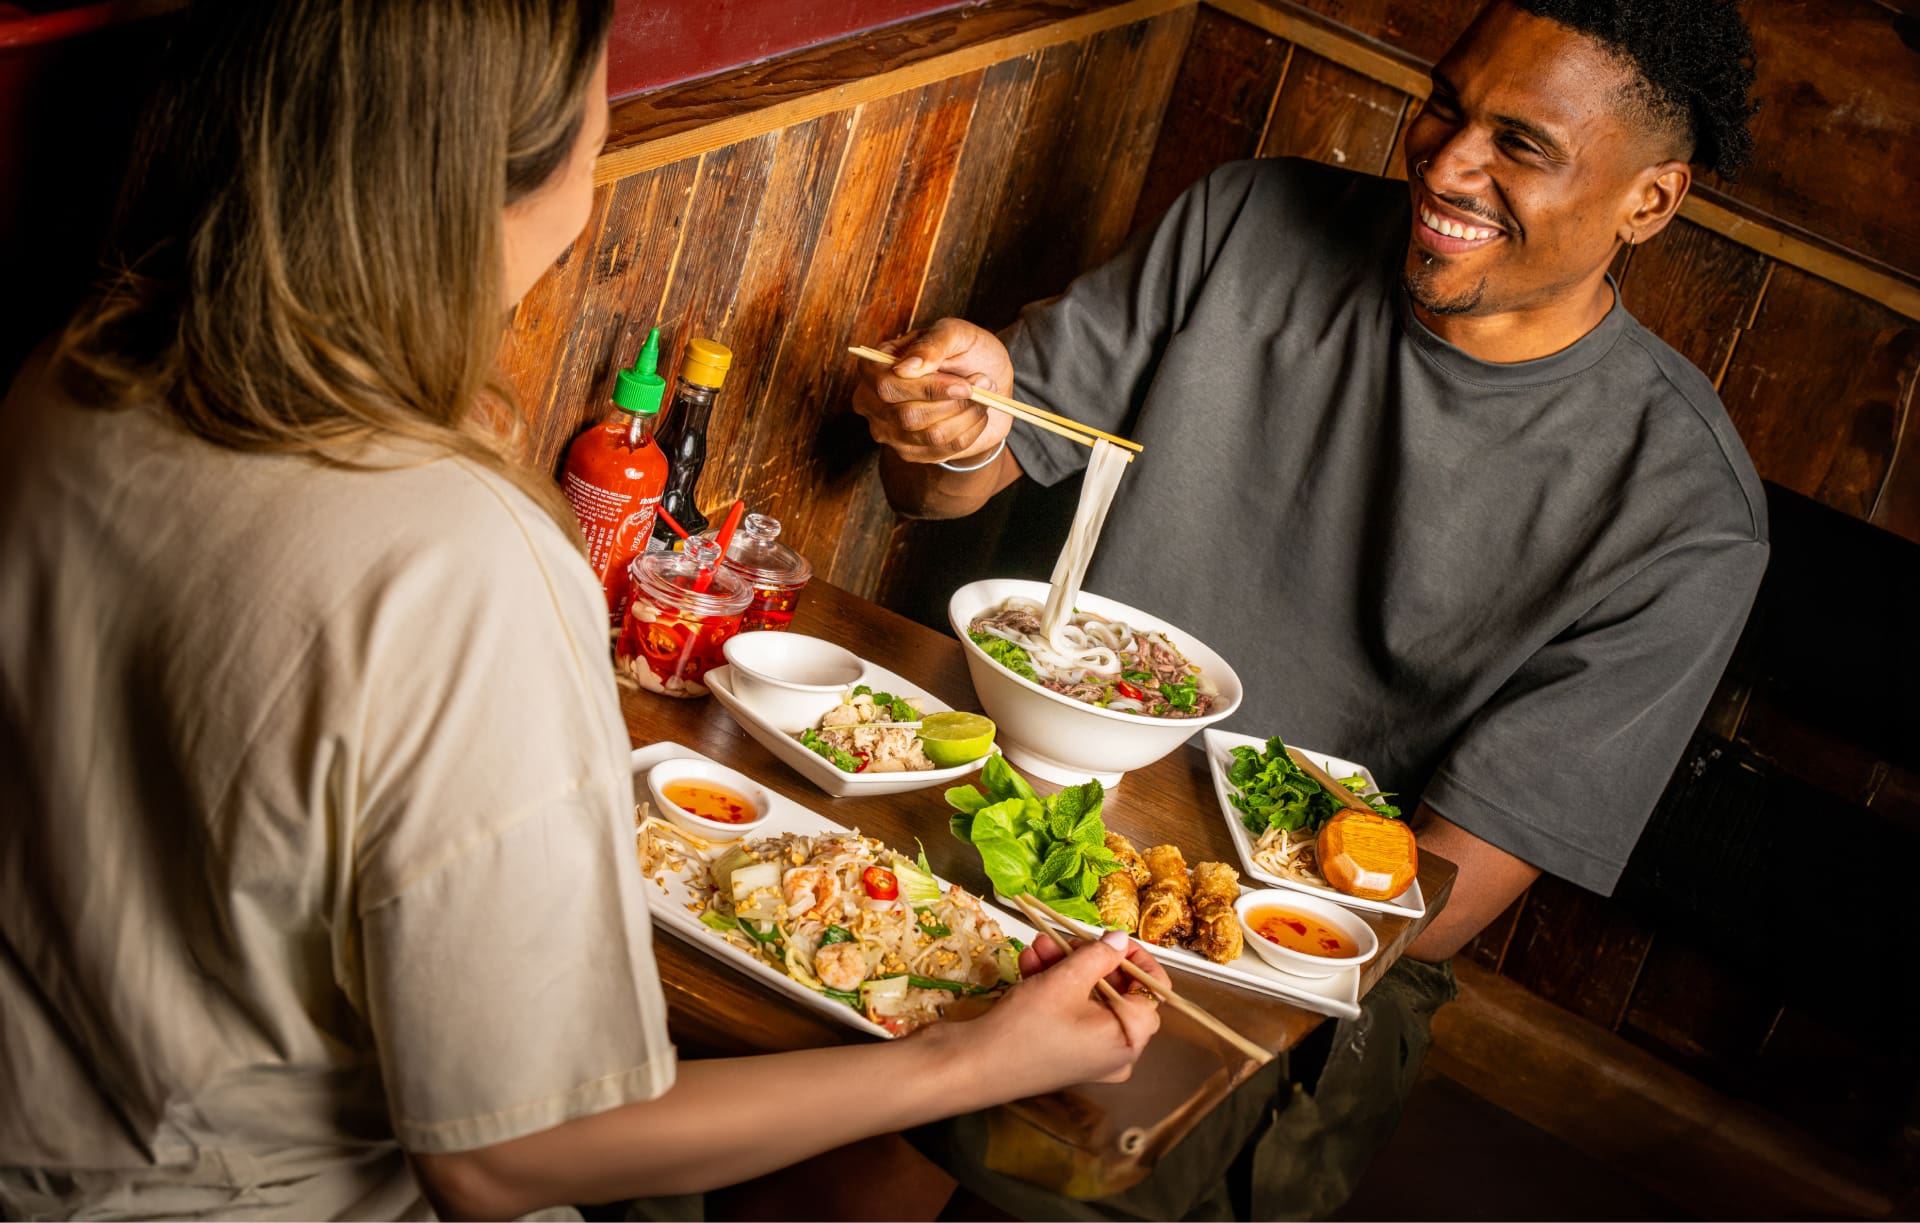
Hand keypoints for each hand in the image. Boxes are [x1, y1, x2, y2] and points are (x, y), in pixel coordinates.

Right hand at [852, 318, 1014, 465]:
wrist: (987, 381)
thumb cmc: (965, 351)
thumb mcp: (954, 334)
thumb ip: (931, 345)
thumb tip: (905, 368)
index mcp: (875, 367)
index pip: (888, 386)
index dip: (928, 388)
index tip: (964, 385)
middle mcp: (873, 403)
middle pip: (908, 416)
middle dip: (953, 403)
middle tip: (982, 384)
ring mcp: (890, 432)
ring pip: (931, 436)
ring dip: (967, 415)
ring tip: (983, 395)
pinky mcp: (912, 453)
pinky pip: (946, 450)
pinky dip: (971, 430)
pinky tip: (977, 413)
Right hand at [952, 931, 1166, 1094]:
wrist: (972, 1067)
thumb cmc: (1026, 1027)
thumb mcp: (1065, 981)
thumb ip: (1099, 956)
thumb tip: (1121, 940)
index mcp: (1130, 1039)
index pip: (1152, 991)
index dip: (1134, 958)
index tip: (1112, 937)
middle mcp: (1117, 1053)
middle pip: (1117, 992)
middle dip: (1088, 958)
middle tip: (1067, 936)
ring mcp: (1091, 1057)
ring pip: (1088, 1000)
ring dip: (1064, 968)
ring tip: (1038, 944)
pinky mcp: (1066, 1055)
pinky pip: (1071, 1015)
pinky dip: (1054, 989)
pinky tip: (1031, 963)